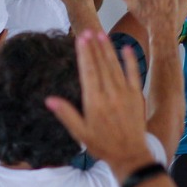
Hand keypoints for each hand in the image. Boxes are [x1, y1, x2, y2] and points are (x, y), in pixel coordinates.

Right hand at [45, 29, 154, 174]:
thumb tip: (49, 99)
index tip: (80, 38)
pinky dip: (130, 61)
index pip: (88, 71)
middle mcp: (110, 93)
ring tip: (102, 35)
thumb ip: (66, 114)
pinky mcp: (137, 96)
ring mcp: (125, 93)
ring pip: (115, 66)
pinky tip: (126, 48)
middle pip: (100, 64)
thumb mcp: (80, 133)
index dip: (84, 53)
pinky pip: (134, 74)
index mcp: (94, 101)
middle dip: (94, 46)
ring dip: (108, 49)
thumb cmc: (103, 145)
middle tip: (88, 31)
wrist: (130, 155)